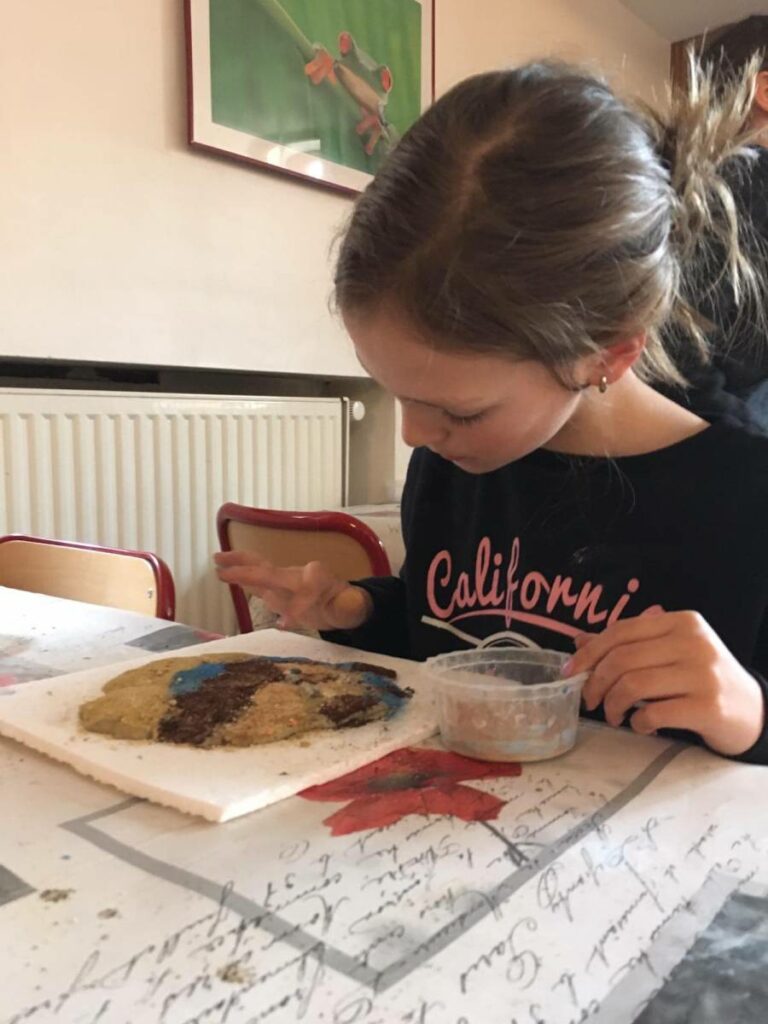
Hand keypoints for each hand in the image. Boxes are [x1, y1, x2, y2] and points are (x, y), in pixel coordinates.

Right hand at [214, 551, 372, 631]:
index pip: (300, 588)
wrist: (342, 601)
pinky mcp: (278, 588)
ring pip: (258, 569)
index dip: (294, 607)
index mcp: (314, 579)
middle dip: (246, 568)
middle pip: (268, 569)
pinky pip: (257, 579)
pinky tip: (225, 573)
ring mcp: (285, 579)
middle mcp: (296, 575)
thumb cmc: (346, 605)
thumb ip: (347, 605)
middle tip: (220, 564)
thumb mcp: (350, 607)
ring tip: (217, 560)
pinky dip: (241, 575)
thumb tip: (344, 605)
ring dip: (238, 564)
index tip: (286, 624)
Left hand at [566, 611, 764, 756]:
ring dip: (613, 705)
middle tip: (590, 700)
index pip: (622, 631)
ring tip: (613, 716)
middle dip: (595, 682)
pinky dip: (638, 723)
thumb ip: (630, 645)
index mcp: (681, 622)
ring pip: (633, 685)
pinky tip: (642, 726)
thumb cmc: (702, 679)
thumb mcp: (670, 653)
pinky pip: (653, 713)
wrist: (752, 711)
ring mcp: (703, 674)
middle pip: (623, 658)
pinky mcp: (708, 707)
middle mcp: (693, 643)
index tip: (571, 671)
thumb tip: (580, 643)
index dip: (590, 652)